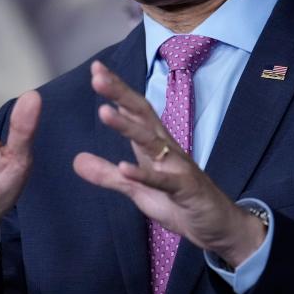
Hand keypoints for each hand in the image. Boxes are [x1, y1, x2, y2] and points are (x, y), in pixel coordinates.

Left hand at [73, 61, 265, 267]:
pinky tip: (123, 168)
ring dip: (127, 126)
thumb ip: (107, 175)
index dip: (116, 90)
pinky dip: (143, 174)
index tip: (96, 69)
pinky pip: (162, 180)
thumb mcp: (136, 189)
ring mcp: (176, 166)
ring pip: (150, 141)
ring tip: (104, 112)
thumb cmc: (178, 200)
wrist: (216, 224)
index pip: (133, 110)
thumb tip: (76, 160)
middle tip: (97, 77)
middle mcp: (166, 147)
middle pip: (142, 114)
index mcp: (153, 144)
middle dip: (120, 94)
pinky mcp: (184, 188)